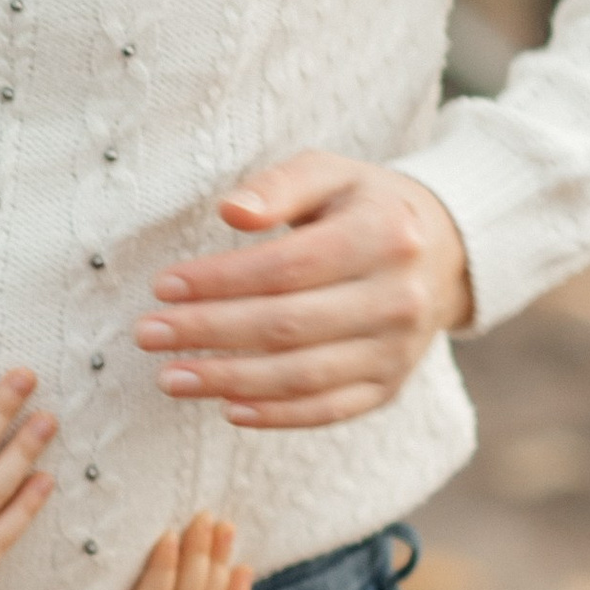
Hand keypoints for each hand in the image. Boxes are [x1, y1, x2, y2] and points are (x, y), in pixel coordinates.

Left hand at [135, 155, 472, 425]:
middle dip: (209, 332)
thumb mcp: (330, 175)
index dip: (220, 280)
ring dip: (229, 381)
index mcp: (384, 235)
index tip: (164, 285)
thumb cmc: (365, 207)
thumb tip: (231, 211)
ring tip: (170, 377)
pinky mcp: (390, 386)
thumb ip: (279, 186)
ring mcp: (398, 349)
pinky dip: (275, 415)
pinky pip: (328, 410)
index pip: (287, 266)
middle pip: (289, 325)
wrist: (441, 252)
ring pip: (303, 376)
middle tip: (148, 333)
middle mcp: (398, 298)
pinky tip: (226, 407)